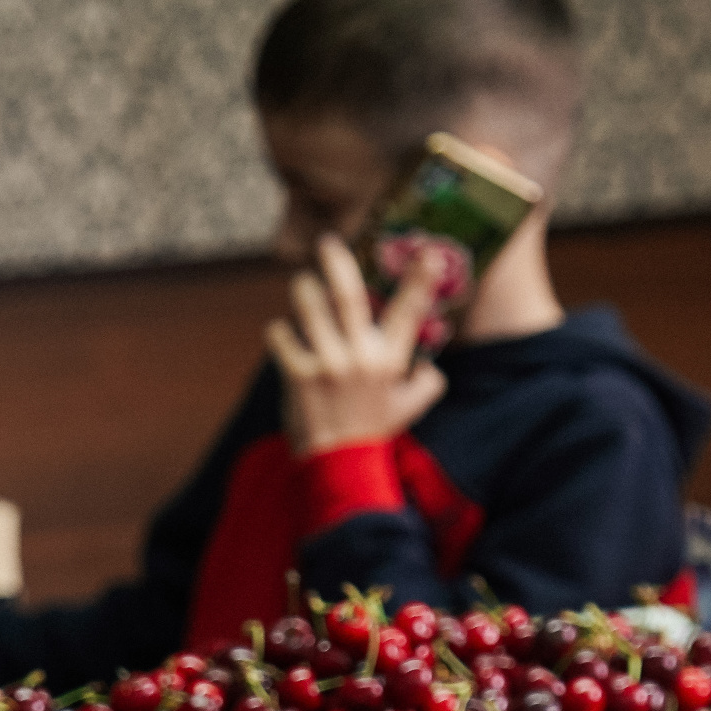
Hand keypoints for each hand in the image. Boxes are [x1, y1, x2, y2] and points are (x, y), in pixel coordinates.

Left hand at [266, 237, 447, 453]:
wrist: (340, 467)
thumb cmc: (374, 433)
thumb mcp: (409, 409)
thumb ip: (426, 384)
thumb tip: (430, 367)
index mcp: (390, 361)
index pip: (409, 314)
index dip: (420, 281)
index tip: (428, 252)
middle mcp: (360, 358)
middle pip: (348, 297)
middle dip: (336, 263)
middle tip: (328, 243)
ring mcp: (328, 365)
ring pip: (309, 307)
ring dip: (303, 291)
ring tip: (303, 287)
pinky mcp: (298, 375)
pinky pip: (281, 335)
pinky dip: (279, 332)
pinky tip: (284, 338)